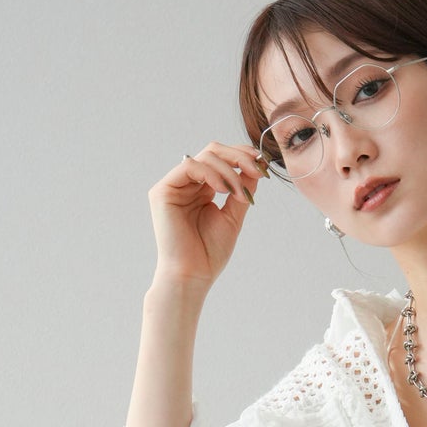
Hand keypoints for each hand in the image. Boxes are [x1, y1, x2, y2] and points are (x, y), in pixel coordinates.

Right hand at [148, 140, 269, 290]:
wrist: (192, 275)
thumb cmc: (209, 252)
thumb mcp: (233, 216)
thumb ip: (242, 189)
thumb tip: (255, 166)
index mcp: (202, 189)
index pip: (222, 159)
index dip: (242, 156)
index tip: (263, 165)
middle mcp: (187, 184)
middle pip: (213, 151)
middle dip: (239, 157)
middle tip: (258, 170)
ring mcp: (174, 186)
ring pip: (205, 156)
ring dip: (230, 170)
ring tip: (240, 193)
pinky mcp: (162, 190)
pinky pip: (190, 167)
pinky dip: (211, 174)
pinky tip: (224, 190)